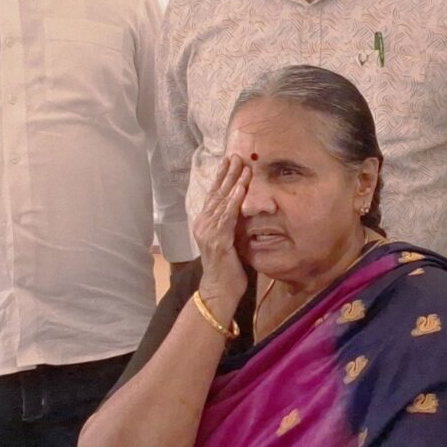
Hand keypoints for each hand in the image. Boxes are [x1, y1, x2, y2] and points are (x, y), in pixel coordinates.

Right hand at [192, 155, 253, 318]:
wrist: (219, 291)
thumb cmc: (228, 268)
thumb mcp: (230, 240)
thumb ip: (232, 224)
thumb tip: (243, 208)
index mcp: (205, 223)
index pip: (214, 195)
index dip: (222, 177)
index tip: (230, 161)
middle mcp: (203, 224)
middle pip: (217, 193)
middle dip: (228, 173)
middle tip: (237, 155)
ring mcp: (209, 232)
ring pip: (223, 201)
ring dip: (233, 182)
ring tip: (242, 166)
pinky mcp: (218, 241)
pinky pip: (228, 217)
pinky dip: (235, 201)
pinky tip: (241, 189)